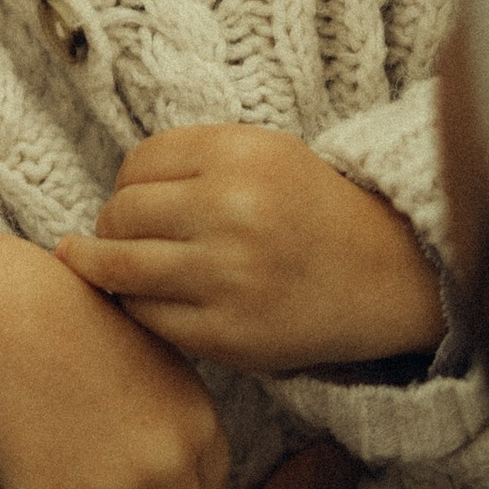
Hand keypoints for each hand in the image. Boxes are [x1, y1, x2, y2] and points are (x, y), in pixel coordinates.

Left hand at [57, 125, 443, 372]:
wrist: (383, 274)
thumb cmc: (306, 210)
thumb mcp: (262, 154)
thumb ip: (189, 160)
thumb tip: (106, 193)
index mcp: (241, 155)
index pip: (137, 164)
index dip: (128, 184)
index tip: (138, 199)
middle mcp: (234, 211)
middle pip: (120, 213)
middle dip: (111, 226)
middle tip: (124, 236)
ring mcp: (230, 277)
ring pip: (119, 267)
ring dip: (104, 267)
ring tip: (106, 265)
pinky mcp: (228, 334)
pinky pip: (145, 316)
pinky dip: (137, 307)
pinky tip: (154, 299)